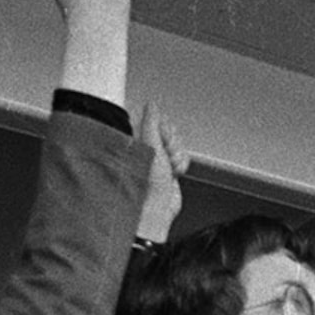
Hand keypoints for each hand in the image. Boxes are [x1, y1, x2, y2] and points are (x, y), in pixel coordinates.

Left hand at [134, 101, 189, 242]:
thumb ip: (151, 122)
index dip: (161, 125)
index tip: (160, 136)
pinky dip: (181, 164)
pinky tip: (173, 173)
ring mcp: (156, 156)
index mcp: (133, 136)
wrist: (157, 210)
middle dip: (171, 142)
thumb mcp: (150, 147)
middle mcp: (144, 144)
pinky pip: (181, 155)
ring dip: (177, 155)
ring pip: (177, 142)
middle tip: (164, 155)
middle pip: (168, 128)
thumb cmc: (146, 186)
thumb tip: (151, 104)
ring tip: (167, 168)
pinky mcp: (167, 166)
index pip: (152, 116)